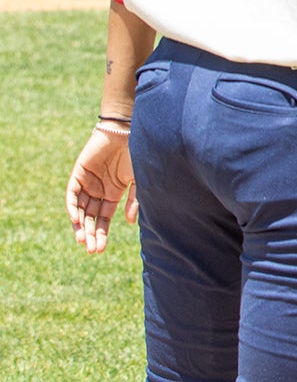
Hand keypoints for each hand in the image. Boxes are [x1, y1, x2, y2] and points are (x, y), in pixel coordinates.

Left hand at [66, 128, 135, 254]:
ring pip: (80, 210)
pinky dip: (73, 208)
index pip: (103, 219)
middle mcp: (99, 191)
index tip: (99, 250)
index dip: (101, 234)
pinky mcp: (78, 174)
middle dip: (91, 234)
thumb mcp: (139, 181)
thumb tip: (128, 222)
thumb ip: (134, 200)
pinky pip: (72, 195)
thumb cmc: (137, 154)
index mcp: (113, 194)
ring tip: (82, 240)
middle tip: (91, 250)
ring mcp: (88, 183)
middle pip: (90, 218)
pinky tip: (76, 220)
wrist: (127, 131)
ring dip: (80, 225)